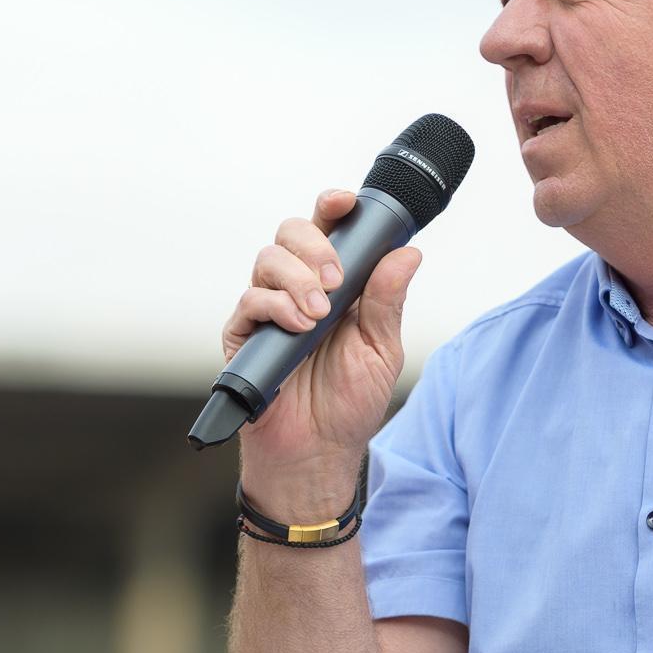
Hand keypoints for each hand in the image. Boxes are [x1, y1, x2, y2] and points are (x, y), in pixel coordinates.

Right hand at [222, 188, 425, 516]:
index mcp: (336, 284)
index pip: (329, 230)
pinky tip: (298, 326)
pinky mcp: (243, 335)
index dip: (333, 207)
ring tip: (320, 314)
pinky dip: (275, 305)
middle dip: (315, 245)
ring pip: (267, 259)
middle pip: (291, 233)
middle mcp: (298, 287)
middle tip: (337, 280)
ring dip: (297, 278)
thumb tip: (408, 253)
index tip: (345, 202)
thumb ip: (388, 301)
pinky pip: (250, 301)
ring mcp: (268, 309)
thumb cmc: (350, 400)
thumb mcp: (382, 349)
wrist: (320, 451)